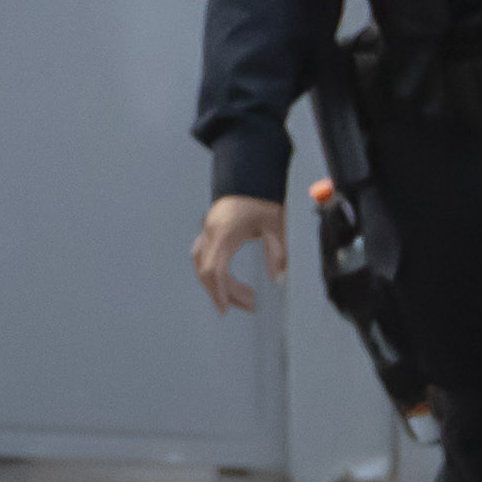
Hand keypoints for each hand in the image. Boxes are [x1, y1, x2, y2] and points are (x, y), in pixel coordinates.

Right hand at [193, 195, 288, 314]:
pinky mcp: (210, 228)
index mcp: (224, 232)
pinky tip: (231, 279)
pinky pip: (206, 256)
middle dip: (224, 293)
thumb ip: (277, 253)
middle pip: (206, 272)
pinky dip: (216, 272)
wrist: (250, 172)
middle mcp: (210, 232)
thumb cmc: (262, 196)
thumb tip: (279, 279)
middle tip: (249, 305)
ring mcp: (207, 229)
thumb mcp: (276, 225)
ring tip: (244, 295)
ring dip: (220, 283)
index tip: (225, 309)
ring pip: (203, 265)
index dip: (218, 292)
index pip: (214, 270)